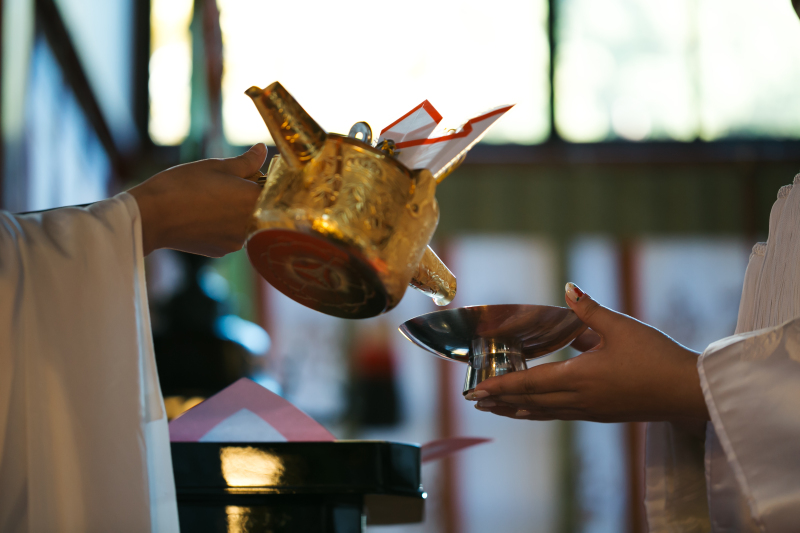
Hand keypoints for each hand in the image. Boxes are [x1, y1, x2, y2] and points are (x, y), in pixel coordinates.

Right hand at [128, 144, 265, 256]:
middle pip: (261, 208)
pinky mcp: (221, 252)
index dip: (261, 179)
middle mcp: (251, 226)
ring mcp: (237, 242)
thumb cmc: (184, 185)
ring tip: (210, 200)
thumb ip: (247, 161)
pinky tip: (203, 216)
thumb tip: (262, 150)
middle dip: (248, 196)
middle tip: (225, 185)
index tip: (247, 173)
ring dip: (235, 212)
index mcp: (254, 201)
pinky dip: (222, 226)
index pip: (274, 189)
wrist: (152, 216)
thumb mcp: (217, 166)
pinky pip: (230, 235)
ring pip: (245, 222)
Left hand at [466, 283, 709, 422]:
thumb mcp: (622, 327)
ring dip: (516, 410)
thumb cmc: (656, 358)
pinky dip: (539, 412)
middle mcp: (579, 400)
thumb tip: (569, 287)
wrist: (688, 392)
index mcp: (579, 378)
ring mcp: (590, 411)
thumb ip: (590, 309)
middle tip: (475, 401)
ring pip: (543, 412)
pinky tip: (535, 410)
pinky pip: (559, 415)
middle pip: (530, 402)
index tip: (475, 391)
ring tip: (496, 409)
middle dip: (500, 401)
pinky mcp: (601, 415)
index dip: (500, 386)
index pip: (529, 383)